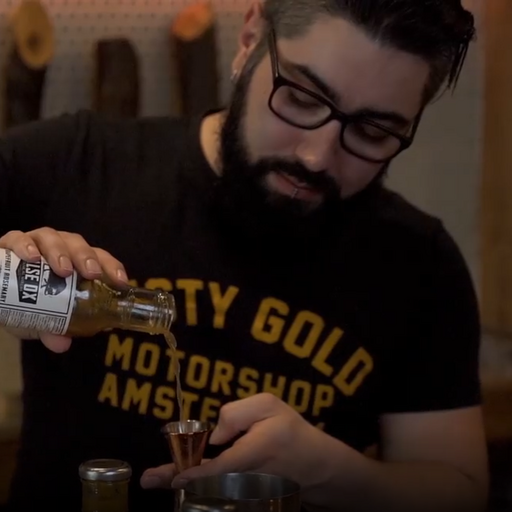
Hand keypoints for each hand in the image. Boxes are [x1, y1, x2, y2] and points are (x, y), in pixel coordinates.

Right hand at [0, 228, 128, 351]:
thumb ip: (53, 330)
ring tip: (63, 270)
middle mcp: (57, 247)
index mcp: (74, 261)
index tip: (120, 282)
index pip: (99, 258)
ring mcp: (34, 242)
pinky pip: (17, 238)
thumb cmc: (27, 303)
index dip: (111, 266)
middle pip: (76, 243)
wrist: (0, 296)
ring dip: (60, 251)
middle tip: (91, 274)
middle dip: (86, 257)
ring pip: (51, 237)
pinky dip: (25, 245)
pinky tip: (31, 258)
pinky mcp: (9, 244)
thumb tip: (62, 344)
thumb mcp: (42, 321)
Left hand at [141, 394, 329, 493]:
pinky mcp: (243, 492)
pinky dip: (197, 484)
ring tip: (155, 479)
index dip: (199, 474)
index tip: (178, 477)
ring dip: (181, 483)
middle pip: (207, 481)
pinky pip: (217, 488)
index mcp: (254, 451)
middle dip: (176, 480)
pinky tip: (180, 480)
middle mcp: (246, 477)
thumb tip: (215, 434)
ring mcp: (243, 489)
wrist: (312, 464)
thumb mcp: (269, 405)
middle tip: (149, 480)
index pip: (223, 468)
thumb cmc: (290, 430)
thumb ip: (239, 412)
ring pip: (209, 487)